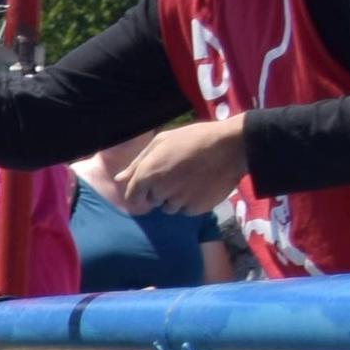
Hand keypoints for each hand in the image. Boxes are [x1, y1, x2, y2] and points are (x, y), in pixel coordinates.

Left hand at [111, 116, 251, 215]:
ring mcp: (178, 201)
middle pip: (153, 200)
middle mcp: (160, 190)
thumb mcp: (162, 141)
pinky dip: (191, 203)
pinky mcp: (195, 209)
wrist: (231, 147)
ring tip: (191, 179)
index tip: (149, 186)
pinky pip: (187, 211)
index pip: (132, 195)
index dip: (139, 192)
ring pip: (170, 208)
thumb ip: (137, 163)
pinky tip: (201, 186)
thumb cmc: (195, 139)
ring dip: (175, 198)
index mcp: (148, 173)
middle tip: (178, 174)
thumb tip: (118, 179)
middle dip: (160, 191)